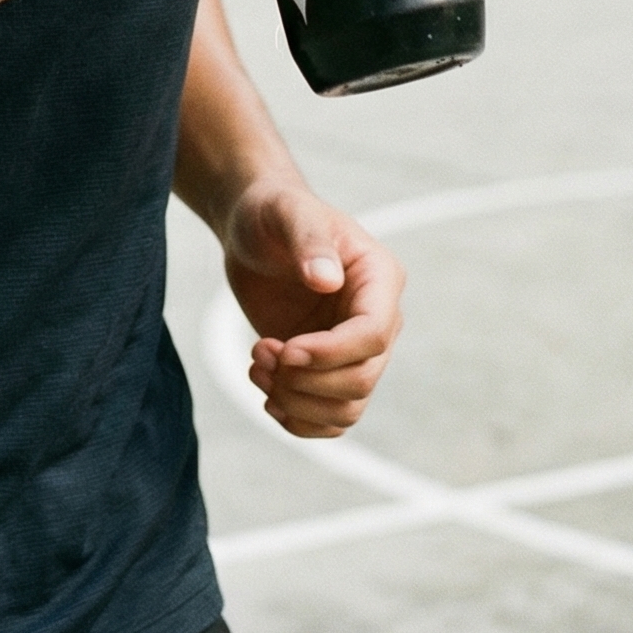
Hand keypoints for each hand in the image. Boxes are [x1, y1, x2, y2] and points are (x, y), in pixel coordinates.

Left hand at [223, 180, 403, 439]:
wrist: (253, 231)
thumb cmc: (273, 212)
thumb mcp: (287, 213)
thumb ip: (310, 241)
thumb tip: (327, 280)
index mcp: (379, 278)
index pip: (374, 335)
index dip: (331, 353)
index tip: (284, 349)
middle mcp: (377, 319)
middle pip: (361, 379)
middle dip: (305, 379)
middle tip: (260, 352)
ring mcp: (354, 349)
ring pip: (348, 407)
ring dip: (297, 401)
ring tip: (257, 366)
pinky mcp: (329, 369)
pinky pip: (332, 419)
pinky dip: (299, 420)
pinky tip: (267, 395)